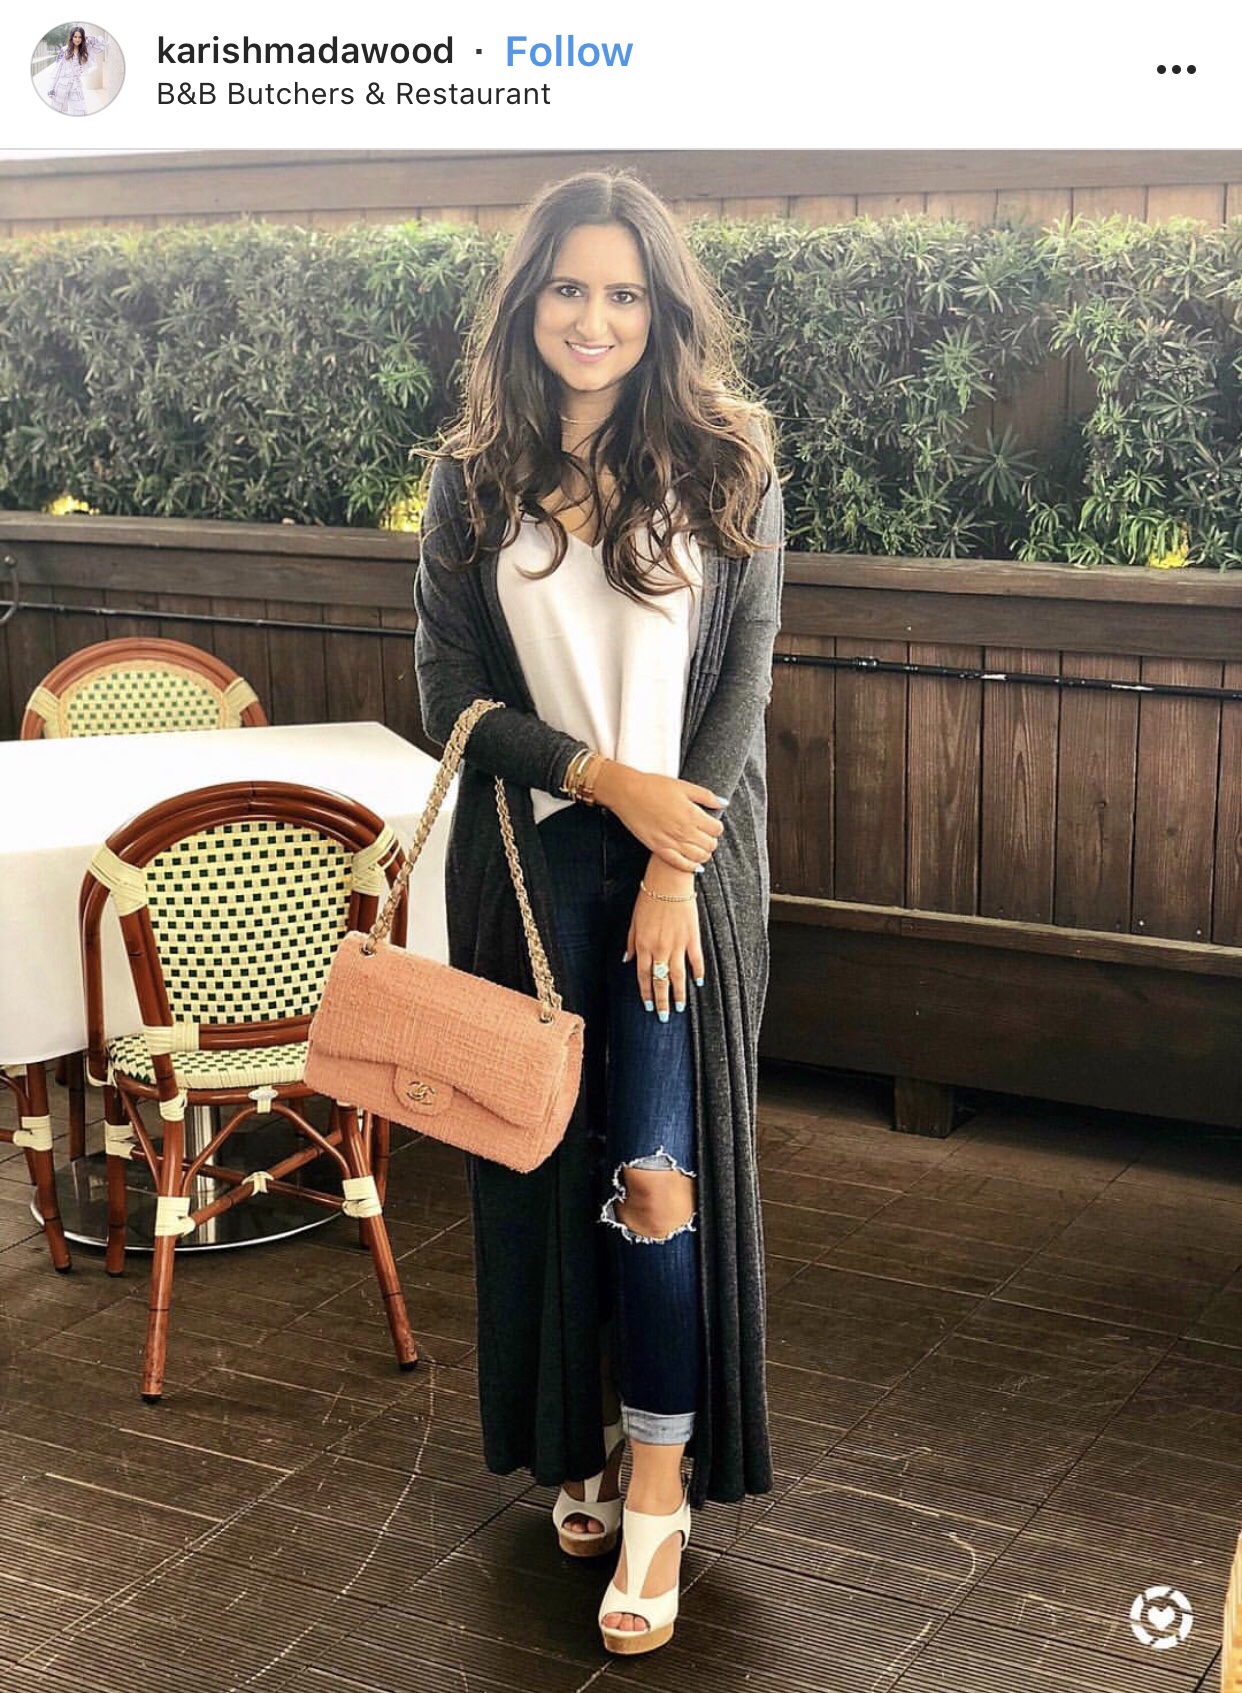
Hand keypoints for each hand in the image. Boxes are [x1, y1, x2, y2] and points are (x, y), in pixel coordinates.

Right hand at [593, 763, 726, 873]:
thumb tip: (724, 803)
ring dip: (704, 853)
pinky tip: (694, 864)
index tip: (711, 823)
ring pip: (699, 857)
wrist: (628, 792)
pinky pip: (680, 864)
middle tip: (705, 835)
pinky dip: (690, 867)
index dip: (716, 826)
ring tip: (700, 847)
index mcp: (692, 814)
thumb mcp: (684, 786)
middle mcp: (684, 831)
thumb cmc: (654, 786)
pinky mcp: (658, 848)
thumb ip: (706, 796)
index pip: (717, 829)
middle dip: (711, 840)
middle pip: (710, 844)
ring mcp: (671, 841)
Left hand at [623, 860, 703, 1018]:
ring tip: (680, 1008)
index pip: (643, 976)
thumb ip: (631, 942)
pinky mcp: (692, 937)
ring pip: (678, 976)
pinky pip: (696, 960)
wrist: (668, 881)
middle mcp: (659, 948)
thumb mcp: (634, 921)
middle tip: (665, 1017)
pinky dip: (698, 972)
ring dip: (679, 994)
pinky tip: (699, 983)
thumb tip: (626, 960)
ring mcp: (677, 944)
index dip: (646, 994)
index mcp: (643, 945)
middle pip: (660, 981)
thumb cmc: (649, 898)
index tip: (649, 1007)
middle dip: (662, 1001)